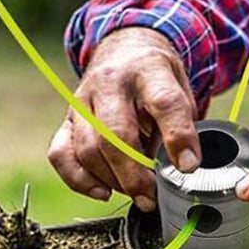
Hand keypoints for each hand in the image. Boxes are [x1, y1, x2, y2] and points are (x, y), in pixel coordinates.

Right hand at [47, 27, 200, 210]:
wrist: (122, 51)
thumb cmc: (156, 81)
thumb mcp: (181, 91)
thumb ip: (182, 127)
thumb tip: (180, 172)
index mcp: (149, 69)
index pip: (163, 102)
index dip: (177, 137)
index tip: (188, 168)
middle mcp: (110, 82)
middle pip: (115, 133)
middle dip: (134, 175)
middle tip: (151, 197)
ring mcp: (82, 100)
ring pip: (87, 149)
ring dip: (113, 180)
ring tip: (136, 193)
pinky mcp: (66, 120)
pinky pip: (60, 155)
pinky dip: (80, 180)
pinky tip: (103, 191)